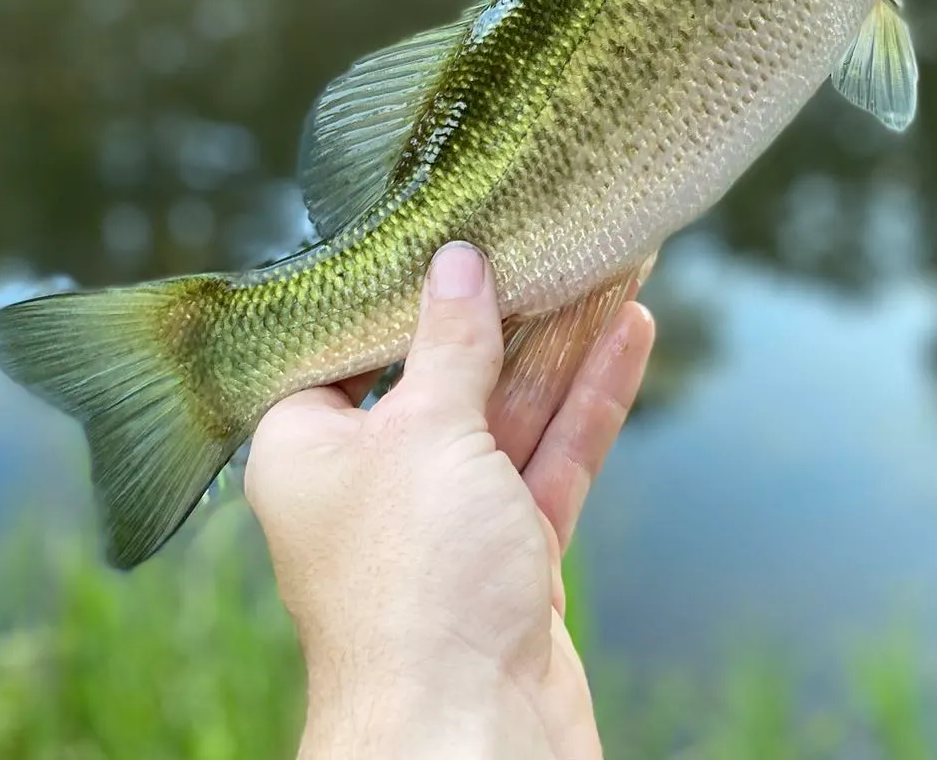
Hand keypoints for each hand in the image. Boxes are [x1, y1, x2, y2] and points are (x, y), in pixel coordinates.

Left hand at [244, 243, 654, 759]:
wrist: (468, 741)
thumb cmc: (414, 584)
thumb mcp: (426, 433)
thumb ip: (451, 343)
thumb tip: (455, 264)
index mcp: (309, 449)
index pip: (351, 345)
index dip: (401, 287)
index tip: (446, 228)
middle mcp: (372, 481)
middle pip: (446, 371)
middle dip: (508, 308)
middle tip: (549, 236)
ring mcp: (447, 520)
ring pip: (512, 411)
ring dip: (566, 344)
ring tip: (614, 267)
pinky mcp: (511, 553)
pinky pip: (551, 458)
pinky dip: (589, 401)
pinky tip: (627, 336)